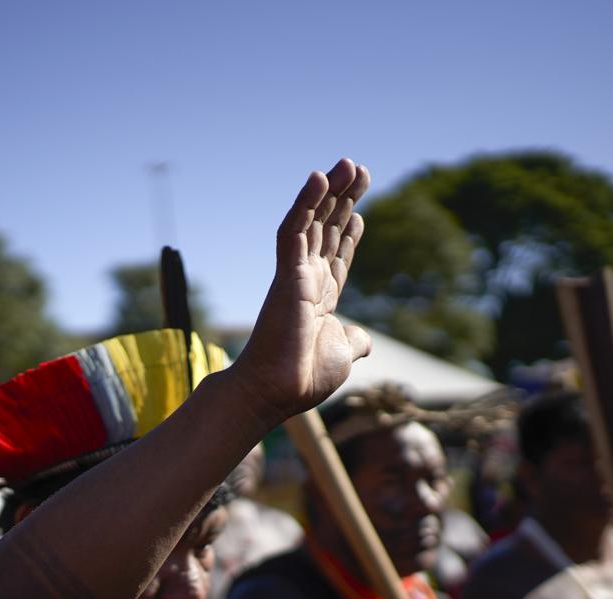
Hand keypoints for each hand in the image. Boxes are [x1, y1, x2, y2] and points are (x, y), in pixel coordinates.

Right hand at [231, 158, 370, 423]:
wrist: (277, 391)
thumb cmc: (303, 378)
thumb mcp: (343, 354)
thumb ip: (354, 340)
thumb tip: (365, 339)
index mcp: (321, 299)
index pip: (335, 256)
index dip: (347, 232)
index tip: (358, 211)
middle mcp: (307, 281)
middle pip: (327, 229)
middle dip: (344, 199)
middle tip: (359, 169)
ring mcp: (295, 276)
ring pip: (312, 222)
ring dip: (328, 192)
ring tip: (348, 164)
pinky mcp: (286, 275)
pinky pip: (293, 231)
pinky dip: (304, 204)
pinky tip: (319, 178)